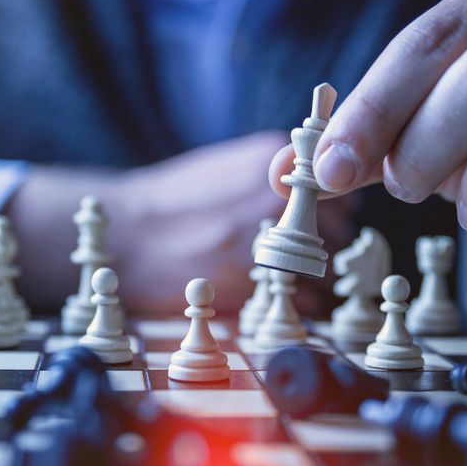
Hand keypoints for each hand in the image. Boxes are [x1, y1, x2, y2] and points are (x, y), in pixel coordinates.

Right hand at [10, 131, 353, 315]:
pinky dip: (296, 305)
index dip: (327, 211)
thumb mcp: (225, 168)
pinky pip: (307, 300)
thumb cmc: (171, 204)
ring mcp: (273, 237)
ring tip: (274, 278)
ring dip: (310, 278)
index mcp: (273, 160)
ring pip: (325, 267)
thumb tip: (315, 194)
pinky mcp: (260, 282)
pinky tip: (265, 296)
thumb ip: (273, 177)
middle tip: (289, 256)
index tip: (311, 224)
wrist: (127, 235)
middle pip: (339, 228)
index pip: (339, 189)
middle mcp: (281, 195)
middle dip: (320, 245)